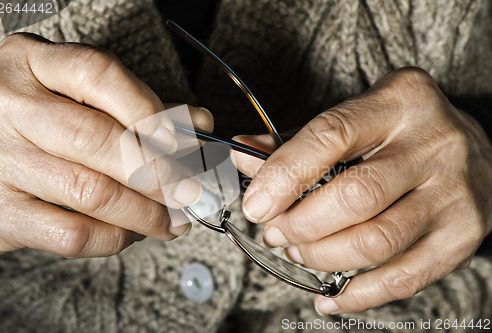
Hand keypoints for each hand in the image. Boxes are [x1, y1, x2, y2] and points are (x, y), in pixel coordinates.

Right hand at [0, 33, 212, 256]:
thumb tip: (198, 124)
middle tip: (189, 191)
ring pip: (92, 193)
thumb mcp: (72, 92)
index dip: (148, 108)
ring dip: (147, 212)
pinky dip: (114, 238)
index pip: (97, 74)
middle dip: (158, 172)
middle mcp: (7, 106)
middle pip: (98, 140)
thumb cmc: (34, 117)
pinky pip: (71, 234)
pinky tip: (132, 232)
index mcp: (29, 63)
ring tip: (173, 220)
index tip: (183, 139)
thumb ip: (136, 104)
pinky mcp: (0, 214)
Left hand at [233, 67, 491, 312]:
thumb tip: (243, 154)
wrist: (477, 151)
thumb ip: (298, 140)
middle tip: (275, 232)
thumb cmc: (401, 133)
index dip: (283, 175)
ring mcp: (452, 192)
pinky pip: (404, 278)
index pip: (330, 136)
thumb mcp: (355, 118)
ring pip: (375, 242)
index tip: (255, 204)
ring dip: (322, 256)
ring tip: (300, 252)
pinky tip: (330, 295)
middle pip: (353, 197)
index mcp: (398, 101)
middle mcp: (432, 144)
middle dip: (300, 225)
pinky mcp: (461, 236)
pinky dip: (358, 295)